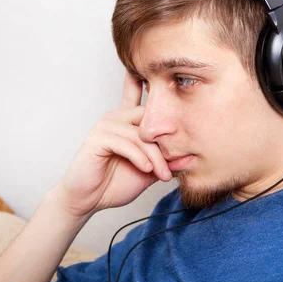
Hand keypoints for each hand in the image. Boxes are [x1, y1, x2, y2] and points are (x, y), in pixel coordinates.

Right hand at [57, 71, 170, 217]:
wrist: (90, 201)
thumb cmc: (116, 184)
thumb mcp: (149, 172)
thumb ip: (167, 162)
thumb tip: (192, 158)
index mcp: (129, 122)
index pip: (142, 96)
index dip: (154, 85)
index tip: (175, 80)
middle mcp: (117, 118)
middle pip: (151, 119)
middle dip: (165, 144)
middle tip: (174, 165)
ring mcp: (106, 126)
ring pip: (140, 135)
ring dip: (156, 157)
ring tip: (163, 174)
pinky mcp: (97, 139)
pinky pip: (125, 143)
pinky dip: (139, 157)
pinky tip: (146, 169)